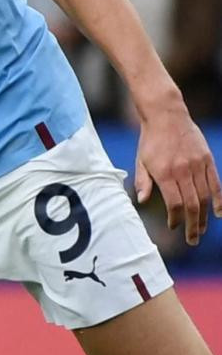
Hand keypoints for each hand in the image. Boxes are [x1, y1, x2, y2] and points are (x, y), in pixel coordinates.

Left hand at [135, 107, 221, 244]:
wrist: (166, 115)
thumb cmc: (150, 140)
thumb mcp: (141, 160)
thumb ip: (143, 181)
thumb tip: (142, 201)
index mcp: (164, 173)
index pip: (174, 203)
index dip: (175, 219)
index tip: (173, 227)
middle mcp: (182, 171)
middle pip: (191, 204)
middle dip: (192, 225)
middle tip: (192, 240)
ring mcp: (197, 165)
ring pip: (205, 197)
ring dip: (204, 216)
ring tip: (201, 230)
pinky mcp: (207, 160)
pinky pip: (216, 184)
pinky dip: (219, 200)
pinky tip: (218, 213)